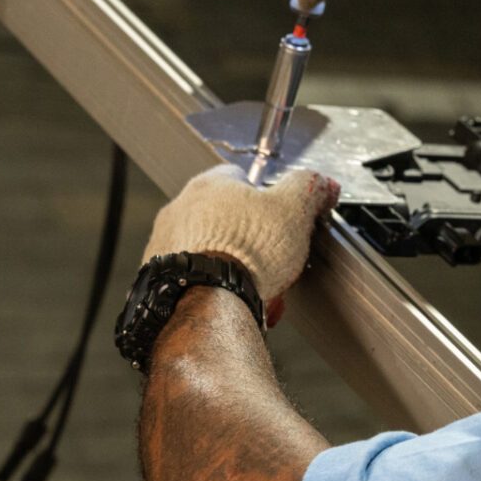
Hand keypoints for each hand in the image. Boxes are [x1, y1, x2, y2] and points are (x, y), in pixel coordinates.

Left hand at [143, 165, 340, 323]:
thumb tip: (323, 183)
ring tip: (256, 287)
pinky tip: (233, 301)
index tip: (281, 219)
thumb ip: (309, 188)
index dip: (267, 198)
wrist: (208, 304)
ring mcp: (164, 244)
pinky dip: (212, 288)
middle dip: (251, 239)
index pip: (241, 177)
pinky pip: (192, 278)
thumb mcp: (294, 209)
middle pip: (225, 217)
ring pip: (208, 249)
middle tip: (273, 259)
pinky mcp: (157, 279)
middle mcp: (179, 209)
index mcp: (209, 184)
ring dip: (232, 265)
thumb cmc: (247, 254)